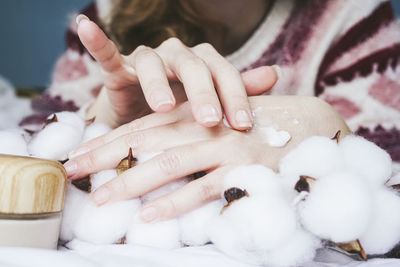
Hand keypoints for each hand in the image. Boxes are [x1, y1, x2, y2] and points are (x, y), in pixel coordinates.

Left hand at [64, 96, 349, 221]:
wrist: (310, 125)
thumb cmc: (259, 124)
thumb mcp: (218, 118)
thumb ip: (188, 128)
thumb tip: (150, 149)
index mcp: (196, 112)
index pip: (143, 125)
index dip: (108, 139)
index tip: (79, 155)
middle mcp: (206, 126)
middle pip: (146, 141)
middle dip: (107, 157)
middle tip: (74, 174)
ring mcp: (225, 148)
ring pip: (169, 163)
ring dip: (133, 180)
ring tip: (104, 198)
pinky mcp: (243, 170)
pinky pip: (204, 188)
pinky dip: (176, 202)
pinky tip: (151, 216)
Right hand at [76, 15, 278, 127]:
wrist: (148, 119)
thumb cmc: (185, 112)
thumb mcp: (213, 106)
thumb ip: (239, 90)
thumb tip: (275, 74)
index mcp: (205, 65)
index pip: (225, 74)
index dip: (235, 97)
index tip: (242, 125)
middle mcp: (178, 57)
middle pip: (193, 66)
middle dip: (202, 93)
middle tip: (209, 120)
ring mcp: (148, 60)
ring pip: (153, 62)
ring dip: (157, 82)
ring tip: (163, 107)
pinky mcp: (119, 69)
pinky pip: (107, 52)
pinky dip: (97, 41)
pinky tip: (86, 26)